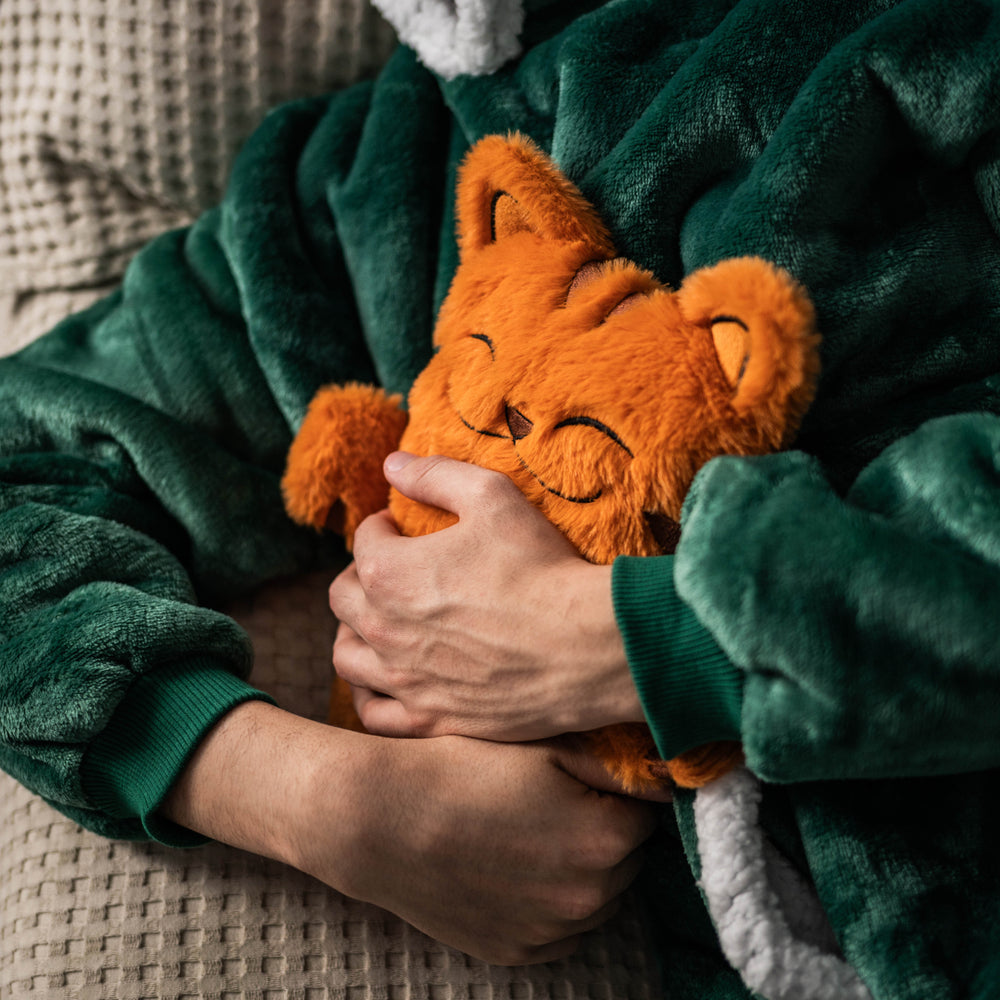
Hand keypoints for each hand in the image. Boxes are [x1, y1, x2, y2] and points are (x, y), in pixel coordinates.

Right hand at [162, 702, 662, 964]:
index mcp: (607, 840)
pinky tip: (516, 867)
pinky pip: (560, 929)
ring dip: (581, 869)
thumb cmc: (461, 769)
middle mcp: (590, 898)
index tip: (585, 778)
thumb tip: (657, 773)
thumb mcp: (542, 747)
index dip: (615, 791)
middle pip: (625, 859)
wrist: (382, 819)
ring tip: (531, 832)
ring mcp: (552, 933)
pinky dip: (551, 903)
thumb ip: (610, 764)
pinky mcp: (517, 952)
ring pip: (596, 897)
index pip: (644, 814)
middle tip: (555, 801)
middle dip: (603, 829)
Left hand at [329, 453, 645, 741]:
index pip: (364, 540)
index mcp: (390, 572)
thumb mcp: (493, 497)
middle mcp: (383, 629)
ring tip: (382, 622)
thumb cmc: (541, 568)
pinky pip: (374, 713)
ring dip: (355, 633)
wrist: (586, 646)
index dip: (383, 527)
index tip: (402, 527)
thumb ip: (436, 475)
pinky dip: (370, 694)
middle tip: (391, 570)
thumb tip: (393, 463)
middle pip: (343, 598)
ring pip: (347, 657)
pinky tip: (387, 679)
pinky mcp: (430, 718)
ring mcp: (404, 679)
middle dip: (360, 576)